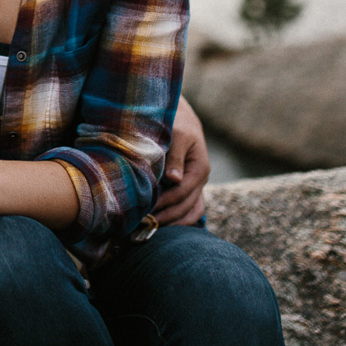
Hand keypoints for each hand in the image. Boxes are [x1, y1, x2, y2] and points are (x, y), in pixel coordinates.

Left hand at [154, 95, 208, 225]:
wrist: (181, 116)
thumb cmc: (176, 122)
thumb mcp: (177, 134)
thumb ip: (175, 157)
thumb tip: (175, 179)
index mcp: (199, 167)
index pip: (182, 192)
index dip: (165, 203)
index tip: (146, 210)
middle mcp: (200, 179)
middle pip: (186, 206)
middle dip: (167, 217)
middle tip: (144, 225)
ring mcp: (195, 185)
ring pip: (191, 212)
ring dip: (174, 222)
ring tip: (152, 229)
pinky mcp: (188, 186)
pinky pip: (188, 209)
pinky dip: (177, 219)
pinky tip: (160, 224)